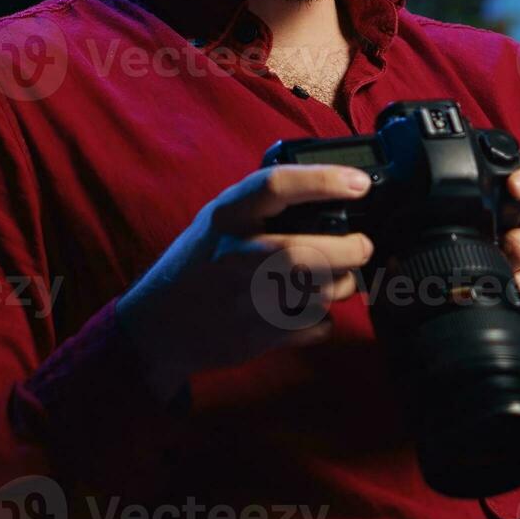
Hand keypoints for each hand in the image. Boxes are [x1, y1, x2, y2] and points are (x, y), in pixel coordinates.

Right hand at [115, 164, 376, 401]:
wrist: (157, 326)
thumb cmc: (199, 264)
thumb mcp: (219, 222)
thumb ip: (263, 208)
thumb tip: (334, 193)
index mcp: (226, 218)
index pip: (275, 186)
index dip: (323, 181)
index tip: (359, 183)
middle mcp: (235, 257)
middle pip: (305, 252)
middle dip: (349, 250)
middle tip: (363, 246)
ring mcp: (245, 301)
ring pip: (318, 292)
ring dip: (341, 286)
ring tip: (338, 278)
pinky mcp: (257, 337)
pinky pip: (315, 326)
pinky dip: (324, 319)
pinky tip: (311, 309)